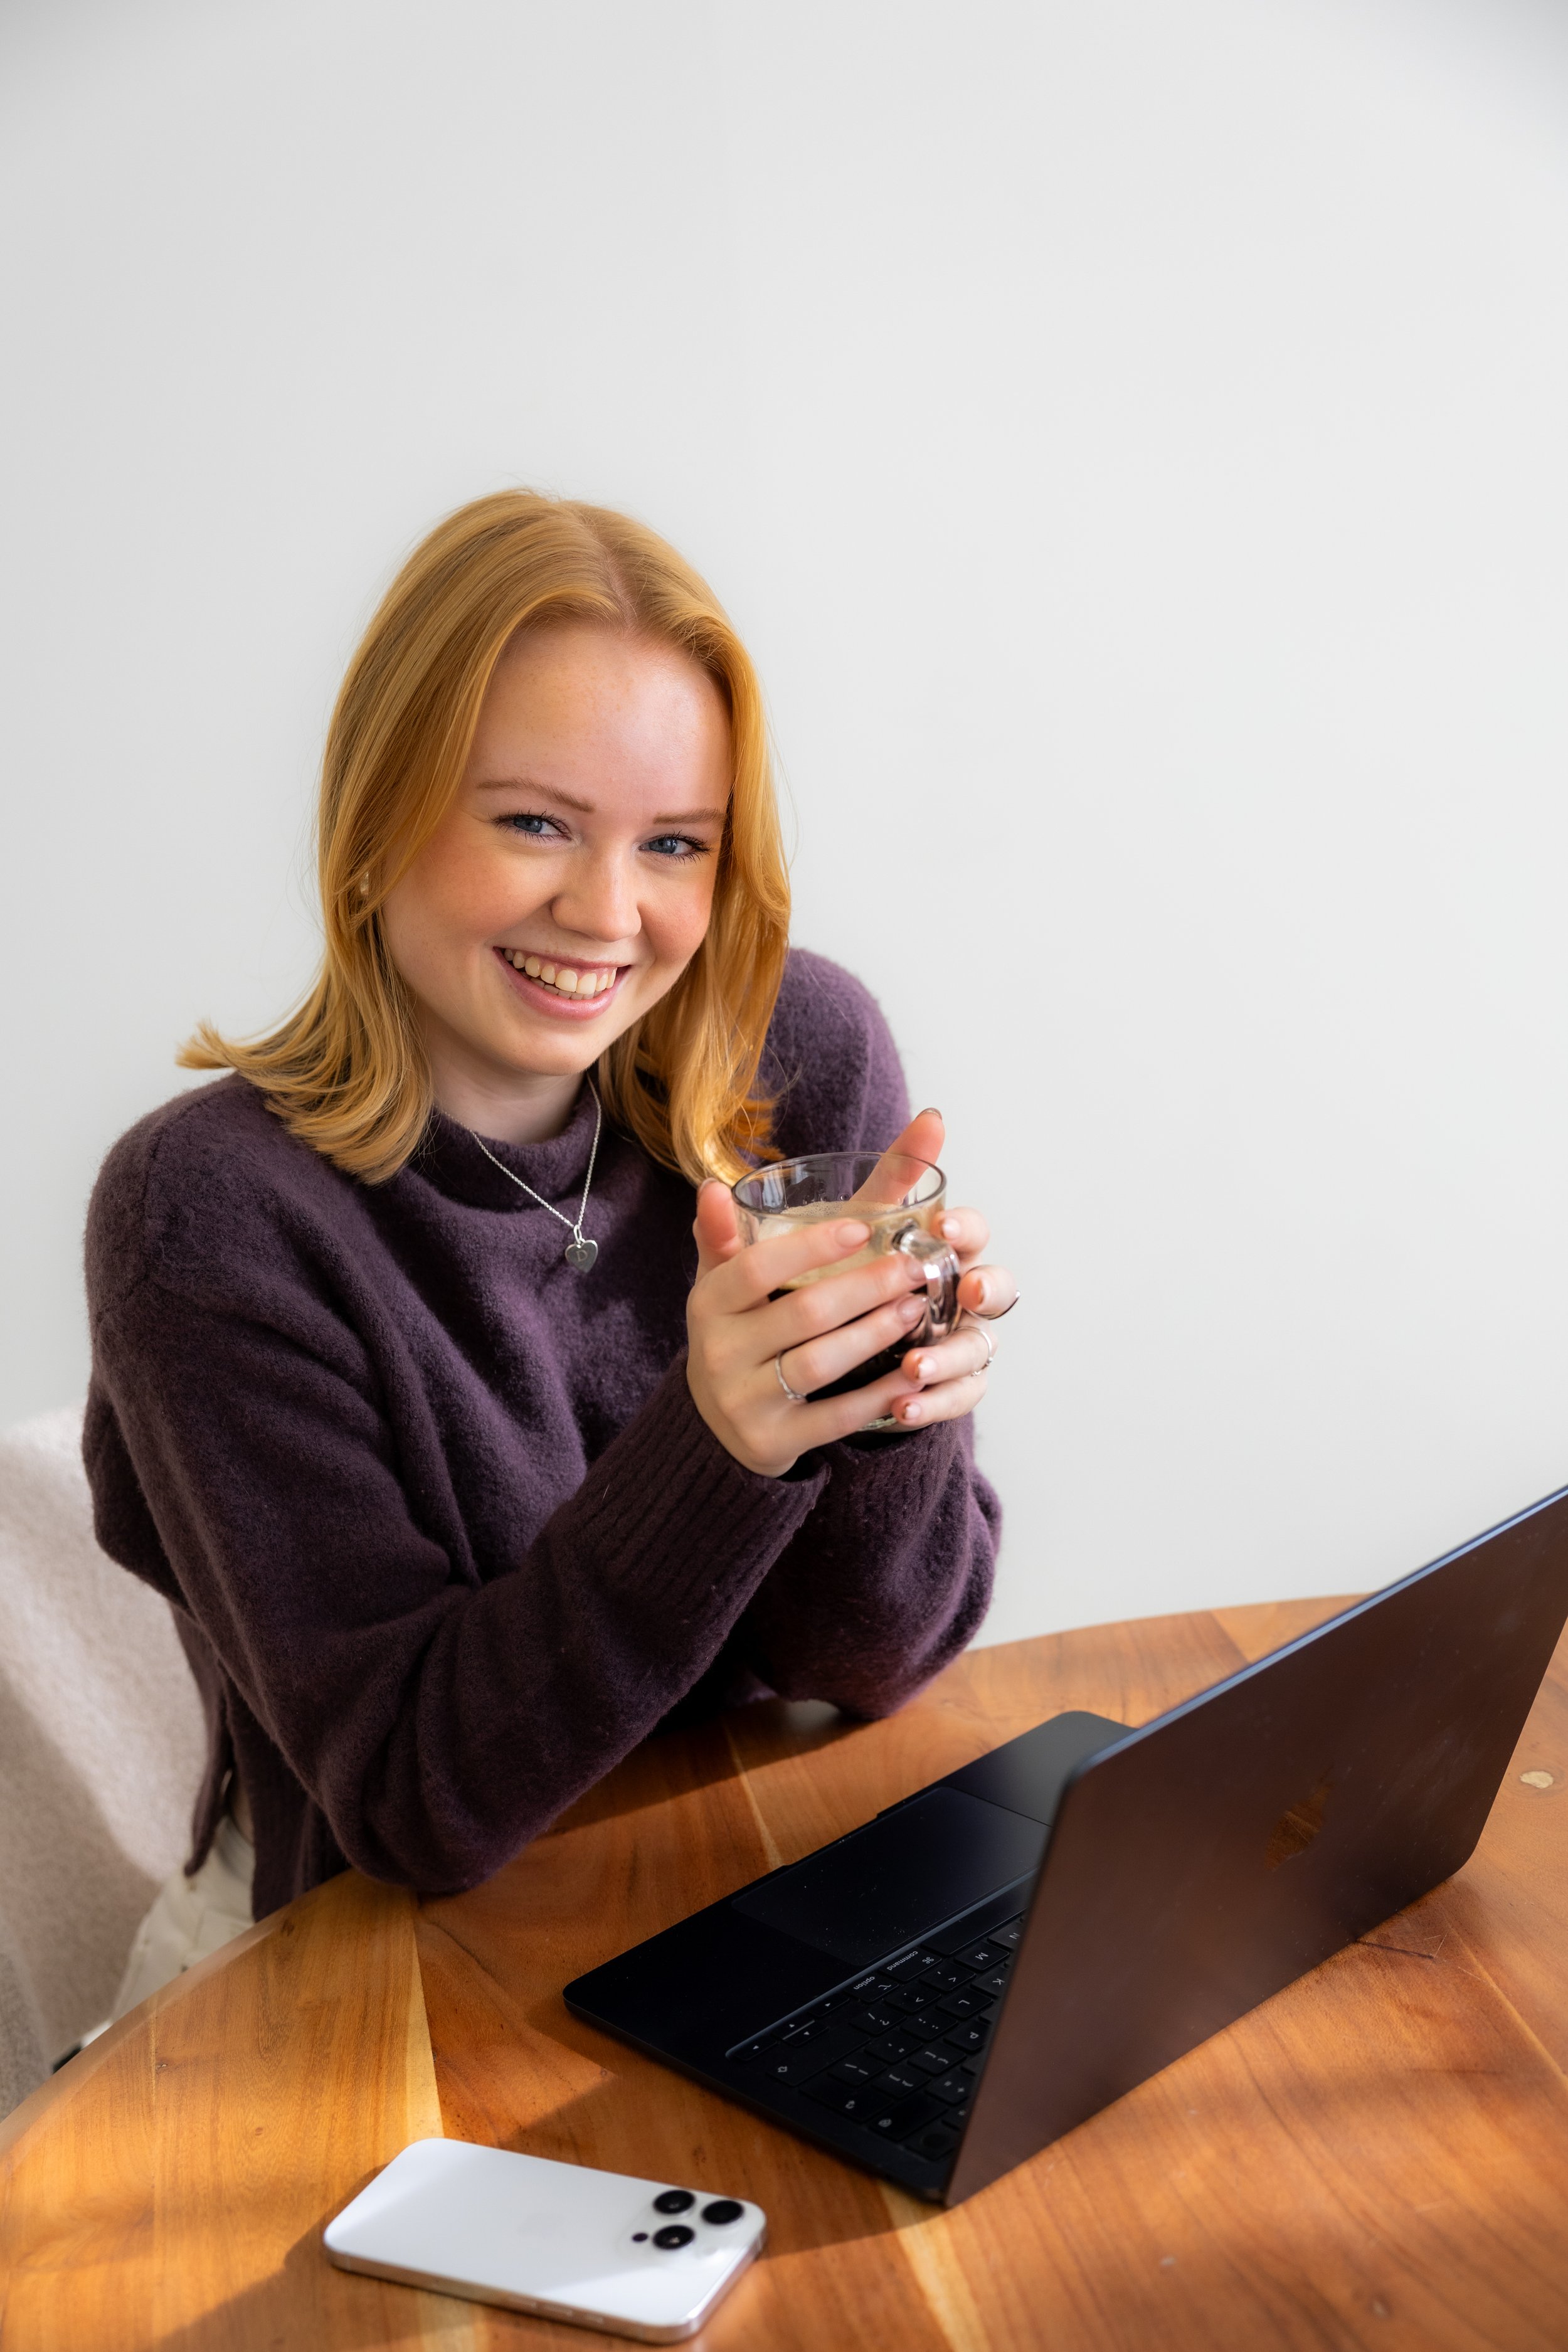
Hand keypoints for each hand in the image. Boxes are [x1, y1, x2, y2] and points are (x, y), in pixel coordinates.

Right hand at [685, 1108, 1015, 1474]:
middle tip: (915, 1265)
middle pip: (802, 1313)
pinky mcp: (773, 1441)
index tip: (864, 1226)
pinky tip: (913, 1373)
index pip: (757, 1266)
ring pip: (819, 1363)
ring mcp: (744, 1400)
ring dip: (875, 1334)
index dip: (812, 1247)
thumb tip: (711, 1183)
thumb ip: (732, 1233)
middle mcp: (719, 1352)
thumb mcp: (729, 1284)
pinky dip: (878, 1395)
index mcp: (709, 1302)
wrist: (712, 1426)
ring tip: (917, 1308)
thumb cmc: (736, 1333)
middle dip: (866, 1287)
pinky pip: (835, 1418)